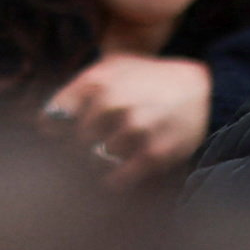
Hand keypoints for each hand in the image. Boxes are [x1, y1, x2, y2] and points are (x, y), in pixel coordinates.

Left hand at [39, 55, 215, 183]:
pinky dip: (113, 182)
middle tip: (86, 152)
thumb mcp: (113, 67)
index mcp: (96, 81)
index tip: (58, 136)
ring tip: (106, 161)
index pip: (51, 117)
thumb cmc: (150, 79)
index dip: (52, 131)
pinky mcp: (153, 153)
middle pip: (71, 144)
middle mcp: (111, 104)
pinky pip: (116, 180)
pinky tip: (117, 176)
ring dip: (96, 166)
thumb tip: (45, 121)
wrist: (204, 89)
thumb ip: (79, 88)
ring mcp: (133, 129)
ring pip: (92, 162)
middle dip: (76, 151)